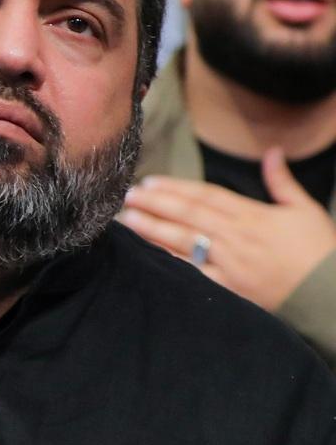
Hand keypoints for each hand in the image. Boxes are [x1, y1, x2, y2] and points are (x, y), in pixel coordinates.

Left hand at [119, 154, 335, 311]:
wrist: (329, 291)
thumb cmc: (319, 249)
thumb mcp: (304, 209)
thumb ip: (281, 181)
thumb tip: (272, 152)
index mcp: (252, 215)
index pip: (206, 196)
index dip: (176, 188)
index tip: (150, 182)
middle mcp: (236, 237)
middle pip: (188, 216)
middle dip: (156, 204)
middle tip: (128, 197)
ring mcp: (229, 263)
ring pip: (184, 242)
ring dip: (153, 230)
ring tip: (128, 220)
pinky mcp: (228, 288)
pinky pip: (193, 273)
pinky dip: (170, 262)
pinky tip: (148, 254)